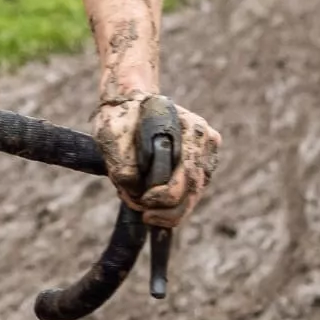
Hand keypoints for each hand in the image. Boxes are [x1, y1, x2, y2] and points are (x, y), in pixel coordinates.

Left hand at [92, 94, 220, 230]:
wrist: (129, 103)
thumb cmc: (120, 118)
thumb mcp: (112, 135)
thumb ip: (123, 163)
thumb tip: (135, 190)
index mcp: (190, 127)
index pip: (187, 174)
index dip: (165, 196)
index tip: (143, 201)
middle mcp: (205, 138)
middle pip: (194, 188)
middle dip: (169, 210)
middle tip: (147, 217)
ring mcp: (207, 150)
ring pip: (195, 193)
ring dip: (173, 211)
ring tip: (150, 216)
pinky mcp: (203, 162)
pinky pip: (193, 191)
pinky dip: (176, 204)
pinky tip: (157, 207)